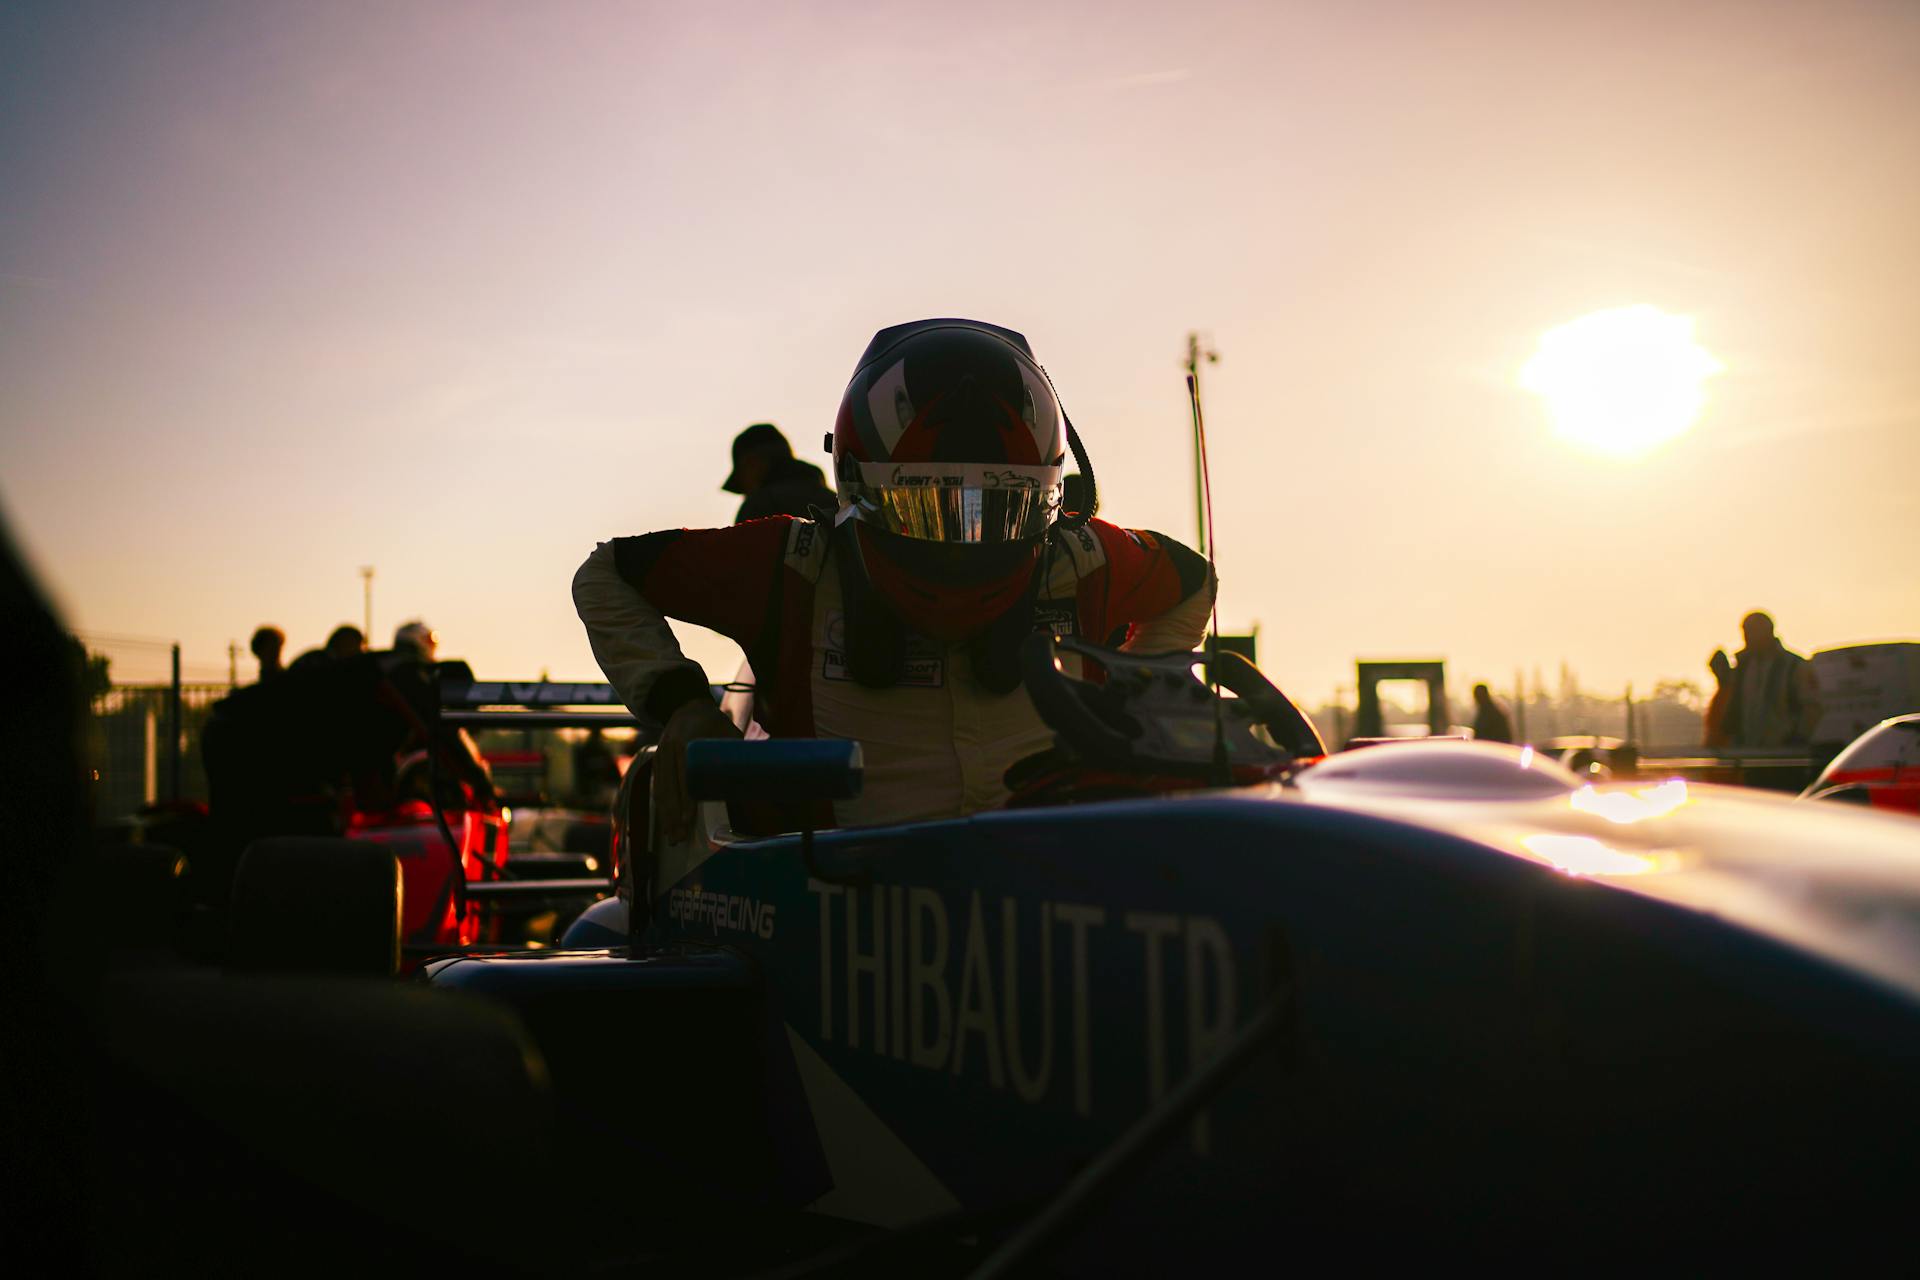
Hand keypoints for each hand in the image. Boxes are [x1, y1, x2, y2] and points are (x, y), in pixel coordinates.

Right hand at [653, 697, 742, 842]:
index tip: (687, 819)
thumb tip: (754, 780)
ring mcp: (661, 754)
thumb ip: (736, 755)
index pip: (685, 775)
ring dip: (666, 815)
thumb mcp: (729, 733)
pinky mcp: (657, 760)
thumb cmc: (715, 723)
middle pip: (670, 787)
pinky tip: (665, 822)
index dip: (686, 799)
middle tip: (679, 838)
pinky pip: (657, 785)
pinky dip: (661, 805)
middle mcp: (670, 747)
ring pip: (661, 789)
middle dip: (673, 815)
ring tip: (672, 837)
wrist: (687, 706)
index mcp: (688, 739)